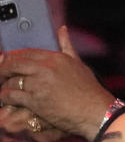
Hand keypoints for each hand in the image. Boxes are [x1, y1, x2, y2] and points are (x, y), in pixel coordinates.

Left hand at [0, 26, 114, 140]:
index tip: (4, 61)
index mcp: (54, 57)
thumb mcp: (79, 64)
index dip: (11, 57)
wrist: (97, 113)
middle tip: (0, 74)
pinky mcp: (36, 101)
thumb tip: (62, 29)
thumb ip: (66, 45)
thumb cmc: (90, 90)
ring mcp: (39, 85)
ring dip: (3, 85)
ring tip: (2, 89)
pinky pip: (12, 96)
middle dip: (2, 69)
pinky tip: (4, 99)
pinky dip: (5, 97)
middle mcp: (45, 68)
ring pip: (10, 80)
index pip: (24, 52)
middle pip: (12, 63)